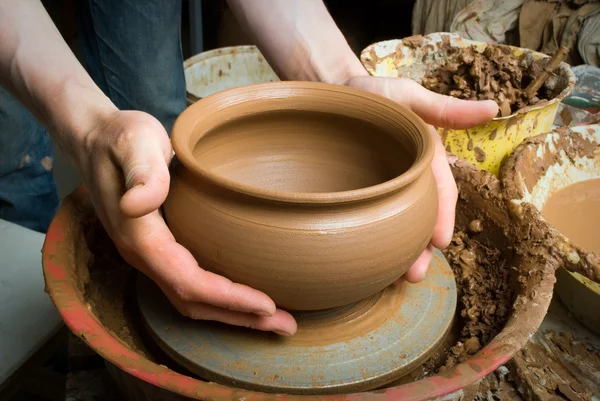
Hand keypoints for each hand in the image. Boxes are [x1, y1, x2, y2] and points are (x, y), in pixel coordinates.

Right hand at [75, 109, 296, 335]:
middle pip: (193, 303)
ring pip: (191, 300)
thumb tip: (137, 205)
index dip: (229, 298)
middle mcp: (143, 256)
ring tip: (271, 319)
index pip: (189, 283)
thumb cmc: (120, 137)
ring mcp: (149, 256)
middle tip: (284, 325)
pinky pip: (188, 286)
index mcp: (141, 237)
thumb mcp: (134, 142)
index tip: (267, 304)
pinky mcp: (158, 249)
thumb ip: (142, 172)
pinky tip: (242, 296)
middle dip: (239, 317)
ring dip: (231, 314)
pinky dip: (219, 299)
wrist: (96, 139)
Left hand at [346, 76, 498, 281]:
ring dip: (402, 253)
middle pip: (421, 218)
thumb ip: (444, 108)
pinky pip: (375, 220)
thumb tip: (493, 108)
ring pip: (401, 226)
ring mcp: (387, 190)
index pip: (441, 191)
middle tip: (413, 275)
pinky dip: (378, 240)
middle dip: (421, 248)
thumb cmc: (374, 95)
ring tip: (396, 279)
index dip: (443, 216)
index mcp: (426, 158)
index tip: (440, 242)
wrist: (334, 96)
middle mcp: (410, 180)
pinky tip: (373, 261)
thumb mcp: (408, 96)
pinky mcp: (363, 196)